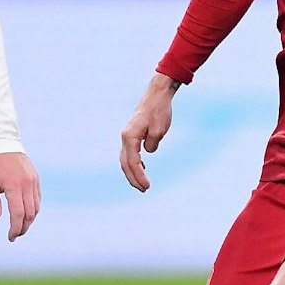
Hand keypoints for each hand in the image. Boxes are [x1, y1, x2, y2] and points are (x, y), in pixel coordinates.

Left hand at [0, 151, 39, 241]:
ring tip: (20, 226)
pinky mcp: (35, 178)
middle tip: (15, 235)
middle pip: (30, 214)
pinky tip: (25, 213)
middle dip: (23, 227)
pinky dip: (33, 209)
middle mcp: (26, 184)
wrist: (3, 142)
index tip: (10, 237)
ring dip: (29, 220)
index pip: (18, 214)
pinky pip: (37, 198)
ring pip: (36, 207)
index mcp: (13, 186)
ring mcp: (33, 181)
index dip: (15, 228)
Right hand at [120, 73, 177, 191]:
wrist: (157, 94)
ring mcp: (128, 135)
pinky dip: (134, 162)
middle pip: (125, 163)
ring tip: (142, 184)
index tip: (147, 186)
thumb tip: (148, 153)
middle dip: (133, 178)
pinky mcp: (133, 133)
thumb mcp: (159, 130)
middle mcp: (125, 137)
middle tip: (144, 190)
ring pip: (126, 159)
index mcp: (130, 137)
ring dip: (132, 172)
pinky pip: (130, 152)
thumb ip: (152, 144)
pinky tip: (143, 167)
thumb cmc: (159, 110)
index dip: (139, 176)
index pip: (132, 162)